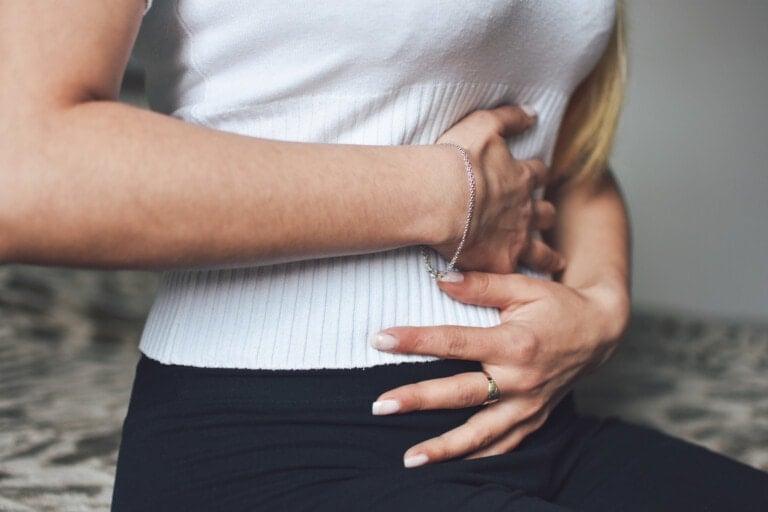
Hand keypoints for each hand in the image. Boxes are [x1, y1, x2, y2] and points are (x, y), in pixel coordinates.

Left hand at [369, 271, 628, 466]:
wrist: (601, 332)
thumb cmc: (558, 305)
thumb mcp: (524, 286)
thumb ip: (482, 285)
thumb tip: (440, 280)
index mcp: (514, 343)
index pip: (454, 342)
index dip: (414, 340)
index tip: (380, 339)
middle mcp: (520, 379)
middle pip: (460, 393)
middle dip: (417, 400)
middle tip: (380, 406)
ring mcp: (528, 405)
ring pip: (480, 432)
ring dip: (444, 448)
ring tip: (409, 458)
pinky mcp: (534, 419)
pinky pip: (503, 445)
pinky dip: (478, 457)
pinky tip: (450, 465)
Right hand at [430, 105, 563, 274]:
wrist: (442, 197)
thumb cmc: (458, 159)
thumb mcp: (484, 124)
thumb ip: (510, 117)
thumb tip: (533, 112)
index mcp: (520, 177)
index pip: (537, 173)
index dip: (537, 174)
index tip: (536, 176)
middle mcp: (524, 209)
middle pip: (545, 213)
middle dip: (546, 214)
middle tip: (547, 218)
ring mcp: (515, 238)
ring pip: (540, 250)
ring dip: (548, 254)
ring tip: (554, 261)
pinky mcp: (500, 262)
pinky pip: (514, 274)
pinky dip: (515, 276)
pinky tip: (518, 287)